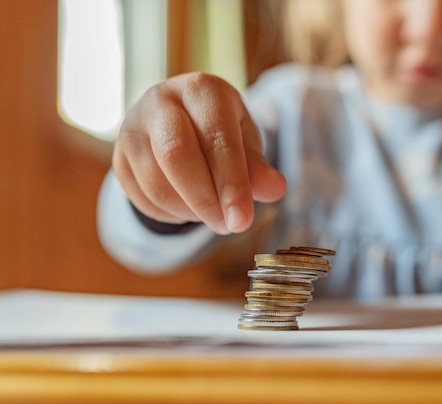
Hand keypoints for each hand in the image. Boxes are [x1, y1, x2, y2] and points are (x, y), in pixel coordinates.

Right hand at [112, 73, 286, 234]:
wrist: (177, 124)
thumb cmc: (219, 133)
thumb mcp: (244, 143)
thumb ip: (258, 168)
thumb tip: (275, 189)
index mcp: (202, 90)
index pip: (216, 139)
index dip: (231, 184)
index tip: (242, 221)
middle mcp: (161, 101)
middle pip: (176, 155)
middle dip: (206, 200)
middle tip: (228, 228)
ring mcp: (132, 128)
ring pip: (156, 182)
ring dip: (188, 211)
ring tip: (213, 216)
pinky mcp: (119, 158)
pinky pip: (141, 197)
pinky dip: (169, 214)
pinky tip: (188, 209)